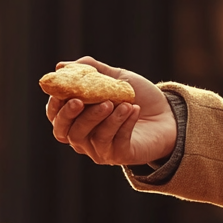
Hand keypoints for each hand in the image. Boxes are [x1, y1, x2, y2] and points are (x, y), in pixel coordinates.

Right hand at [44, 56, 176, 165]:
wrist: (168, 114)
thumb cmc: (136, 96)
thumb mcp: (115, 78)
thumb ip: (90, 71)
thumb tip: (61, 67)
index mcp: (77, 118)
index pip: (55, 117)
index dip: (54, 106)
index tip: (62, 92)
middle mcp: (84, 137)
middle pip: (65, 131)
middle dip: (70, 115)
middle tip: (81, 100)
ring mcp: (100, 149)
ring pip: (89, 137)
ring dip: (101, 117)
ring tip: (120, 102)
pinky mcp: (119, 156)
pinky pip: (114, 141)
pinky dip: (122, 123)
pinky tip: (133, 109)